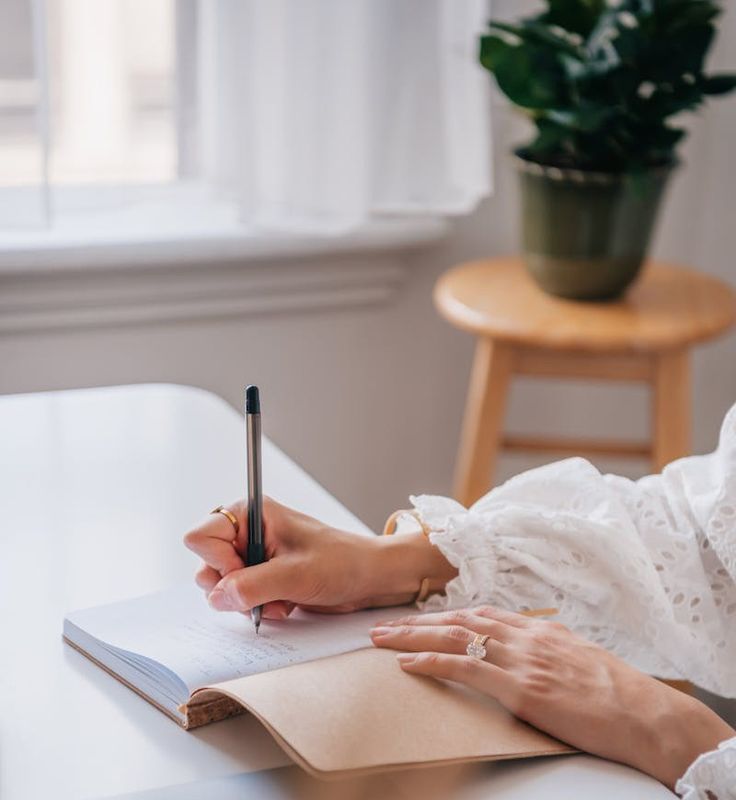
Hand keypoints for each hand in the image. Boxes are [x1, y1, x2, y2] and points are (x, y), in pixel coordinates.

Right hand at [183, 497, 456, 618]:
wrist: (370, 579)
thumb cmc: (342, 562)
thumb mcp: (296, 574)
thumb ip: (251, 586)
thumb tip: (217, 597)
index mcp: (251, 514)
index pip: (201, 537)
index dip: (218, 562)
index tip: (245, 574)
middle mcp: (248, 533)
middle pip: (206, 564)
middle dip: (232, 587)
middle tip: (264, 591)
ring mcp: (254, 556)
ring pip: (221, 586)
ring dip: (247, 601)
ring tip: (280, 599)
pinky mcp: (262, 577)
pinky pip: (240, 599)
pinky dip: (259, 608)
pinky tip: (285, 604)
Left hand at [370, 607, 734, 788]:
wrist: (645, 713)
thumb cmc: (616, 692)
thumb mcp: (576, 658)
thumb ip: (544, 650)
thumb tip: (524, 653)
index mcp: (538, 629)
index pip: (479, 615)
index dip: (443, 616)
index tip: (418, 619)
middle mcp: (524, 636)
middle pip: (457, 621)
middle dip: (416, 622)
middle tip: (381, 625)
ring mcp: (521, 659)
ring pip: (453, 638)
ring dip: (412, 636)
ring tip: (380, 639)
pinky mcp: (521, 687)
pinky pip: (465, 668)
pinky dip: (432, 663)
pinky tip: (408, 663)